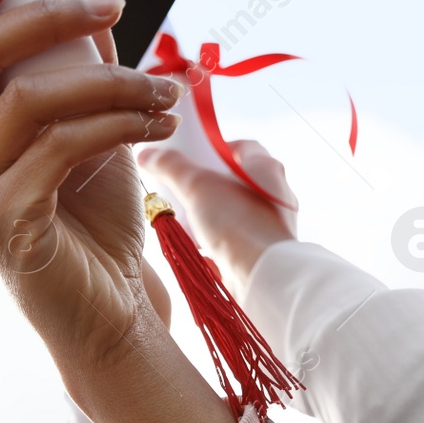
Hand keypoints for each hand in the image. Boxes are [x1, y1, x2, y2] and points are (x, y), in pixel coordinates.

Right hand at [0, 0, 182, 381]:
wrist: (108, 319)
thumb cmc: (96, 233)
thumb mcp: (92, 137)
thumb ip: (82, 74)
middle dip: (46, 19)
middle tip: (113, 10)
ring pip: (26, 99)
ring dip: (107, 81)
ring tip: (161, 92)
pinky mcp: (0, 223)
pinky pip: (58, 145)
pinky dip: (113, 124)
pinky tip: (153, 126)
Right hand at [139, 140, 297, 288]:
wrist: (260, 275)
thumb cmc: (237, 224)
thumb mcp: (196, 186)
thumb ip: (171, 167)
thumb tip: (149, 154)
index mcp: (265, 168)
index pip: (240, 146)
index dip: (212, 150)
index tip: (191, 158)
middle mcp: (274, 193)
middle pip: (234, 179)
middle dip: (205, 185)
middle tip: (183, 191)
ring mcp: (272, 222)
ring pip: (234, 209)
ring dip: (209, 214)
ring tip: (188, 222)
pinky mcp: (264, 248)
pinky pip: (237, 236)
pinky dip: (217, 238)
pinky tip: (200, 246)